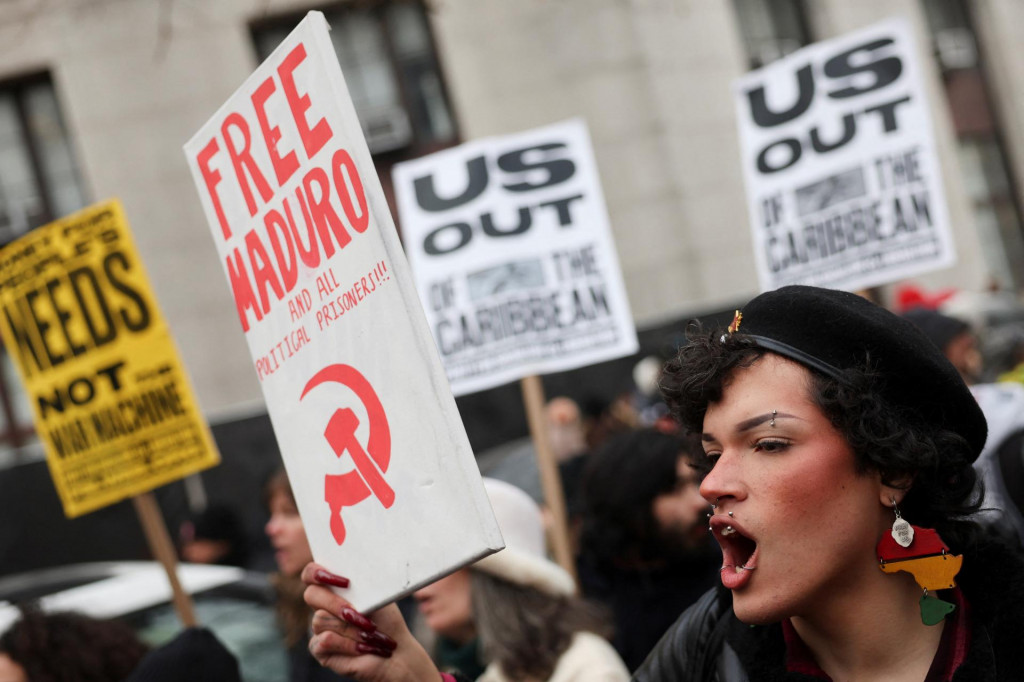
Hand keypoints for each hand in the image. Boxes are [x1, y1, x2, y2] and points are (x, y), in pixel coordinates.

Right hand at [301, 562, 440, 681]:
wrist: (394, 650)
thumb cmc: (386, 620)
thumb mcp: (378, 596)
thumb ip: (362, 583)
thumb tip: (356, 572)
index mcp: (334, 587)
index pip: (312, 573)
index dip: (318, 573)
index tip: (345, 581)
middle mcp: (322, 605)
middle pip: (311, 595)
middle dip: (336, 604)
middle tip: (357, 613)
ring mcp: (319, 627)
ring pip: (320, 619)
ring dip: (350, 628)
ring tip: (372, 633)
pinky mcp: (318, 648)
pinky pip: (324, 640)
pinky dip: (348, 644)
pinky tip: (364, 647)